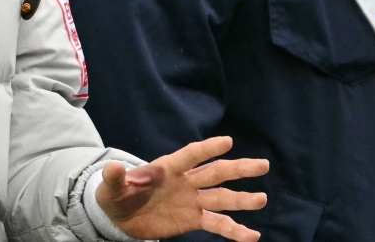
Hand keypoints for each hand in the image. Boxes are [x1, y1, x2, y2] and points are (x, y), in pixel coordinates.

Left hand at [97, 137, 268, 241]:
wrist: (121, 218)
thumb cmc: (117, 195)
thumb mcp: (111, 187)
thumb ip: (114, 178)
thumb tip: (112, 168)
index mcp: (167, 168)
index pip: (190, 155)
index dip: (208, 148)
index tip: (228, 142)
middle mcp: (185, 182)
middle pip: (215, 173)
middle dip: (238, 168)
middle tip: (263, 164)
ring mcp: (191, 200)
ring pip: (222, 198)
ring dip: (242, 199)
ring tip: (262, 199)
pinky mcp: (193, 219)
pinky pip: (217, 224)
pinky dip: (234, 230)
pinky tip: (252, 236)